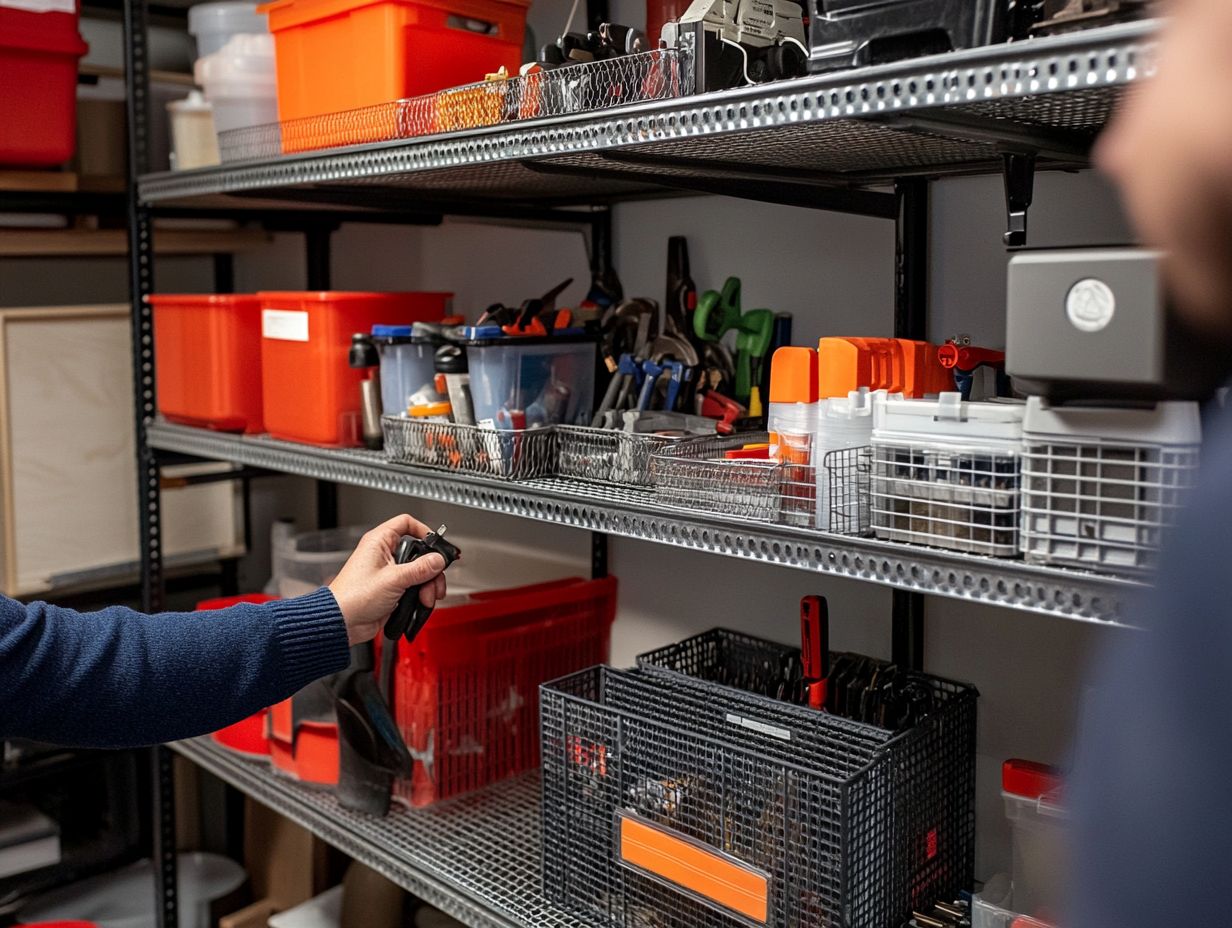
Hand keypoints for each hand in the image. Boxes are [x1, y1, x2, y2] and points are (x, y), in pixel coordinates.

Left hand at [328, 515, 448, 644]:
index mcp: (379, 542)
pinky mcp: (393, 590)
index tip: (436, 544)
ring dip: (428, 585)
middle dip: (431, 568)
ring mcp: (390, 573)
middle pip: (419, 552)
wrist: (342, 622)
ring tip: (427, 597)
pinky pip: (415, 587)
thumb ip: (420, 568)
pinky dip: (422, 594)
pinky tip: (422, 602)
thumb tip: (438, 560)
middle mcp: (385, 555)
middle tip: (435, 579)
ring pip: (420, 572)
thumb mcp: (393, 579)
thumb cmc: (353, 597)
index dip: (423, 531)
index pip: (406, 523)